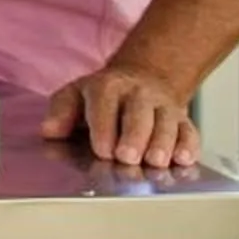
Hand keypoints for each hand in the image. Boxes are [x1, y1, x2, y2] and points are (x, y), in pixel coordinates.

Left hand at [42, 64, 199, 168]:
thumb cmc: (104, 95)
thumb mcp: (76, 94)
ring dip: (162, 142)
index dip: (104, 126)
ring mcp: (162, 106)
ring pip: (166, 122)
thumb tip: (49, 130)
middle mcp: (138, 94)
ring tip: (155, 161)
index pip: (105, 103)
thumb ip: (61, 112)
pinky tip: (184, 158)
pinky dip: (188, 145)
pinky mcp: (183, 120)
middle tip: (127, 157)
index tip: (102, 149)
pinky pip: (189, 131)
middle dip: (134, 136)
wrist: (144, 77)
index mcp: (108, 86)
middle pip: (139, 113)